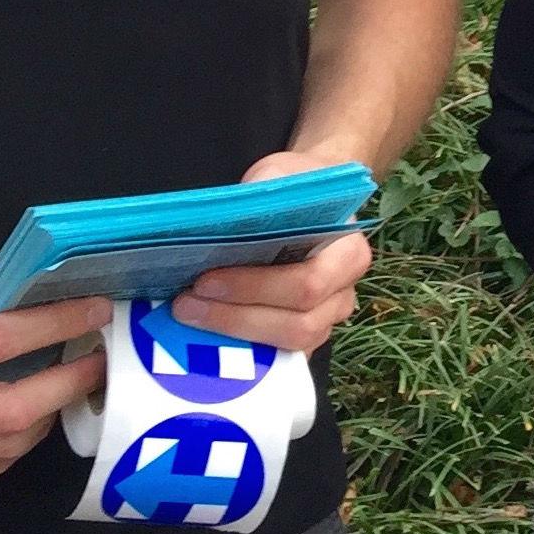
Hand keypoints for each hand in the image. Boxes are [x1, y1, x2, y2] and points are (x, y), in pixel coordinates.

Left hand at [171, 149, 371, 351]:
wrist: (311, 202)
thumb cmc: (297, 188)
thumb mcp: (282, 174)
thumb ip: (264, 191)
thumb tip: (227, 216)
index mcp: (348, 254)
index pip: (309, 283)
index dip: (256, 288)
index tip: (206, 279)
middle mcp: (343, 294)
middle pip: (299, 324)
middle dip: (236, 319)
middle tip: (185, 304)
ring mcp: (326, 321)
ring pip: (288, 347)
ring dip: (234, 337)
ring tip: (189, 317)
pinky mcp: (303, 338)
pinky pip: (277, 359)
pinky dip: (240, 355)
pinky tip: (203, 338)